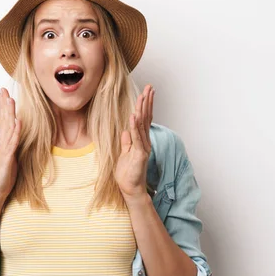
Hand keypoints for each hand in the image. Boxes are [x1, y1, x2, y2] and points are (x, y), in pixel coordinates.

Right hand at [0, 88, 20, 204]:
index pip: (3, 121)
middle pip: (3, 120)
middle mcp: (2, 143)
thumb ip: (13, 147)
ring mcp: (3, 150)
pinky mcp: (6, 158)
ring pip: (7, 128)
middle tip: (2, 90)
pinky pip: (12, 143)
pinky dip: (16, 132)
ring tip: (10, 100)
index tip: (3, 93)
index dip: (3, 107)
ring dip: (9, 113)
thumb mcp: (11, 158)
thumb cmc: (3, 176)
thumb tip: (17, 138)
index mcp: (3, 143)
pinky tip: (18, 122)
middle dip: (3, 104)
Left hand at [114, 84, 154, 199]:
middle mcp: (145, 142)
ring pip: (143, 124)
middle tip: (150, 87)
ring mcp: (143, 147)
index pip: (144, 119)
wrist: (130, 188)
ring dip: (142, 109)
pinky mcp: (140, 154)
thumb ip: (126, 142)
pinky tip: (135, 115)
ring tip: (143, 95)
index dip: (145, 105)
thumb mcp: (124, 153)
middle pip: (146, 118)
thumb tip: (126, 130)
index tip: (146, 92)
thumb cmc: (127, 173)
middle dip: (147, 102)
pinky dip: (135, 126)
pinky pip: (137, 137)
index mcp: (141, 141)